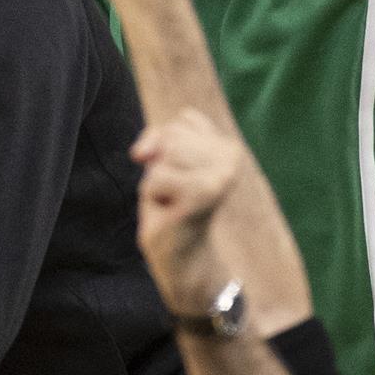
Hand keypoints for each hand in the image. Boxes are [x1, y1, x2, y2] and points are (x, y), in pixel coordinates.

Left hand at [133, 107, 246, 318]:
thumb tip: (142, 153)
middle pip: (172, 134)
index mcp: (228, 145)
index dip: (165, 145)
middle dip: (160, 163)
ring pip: (164, 154)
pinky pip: (156, 177)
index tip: (180, 174)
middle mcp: (233, 156)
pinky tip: (171, 210)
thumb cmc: (172, 202)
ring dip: (155, 179)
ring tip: (172, 199)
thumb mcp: (163, 159)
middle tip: (174, 191)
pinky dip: (153, 195)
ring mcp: (223, 175)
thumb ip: (158, 139)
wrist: (183, 255)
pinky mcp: (204, 194)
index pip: (182, 120)